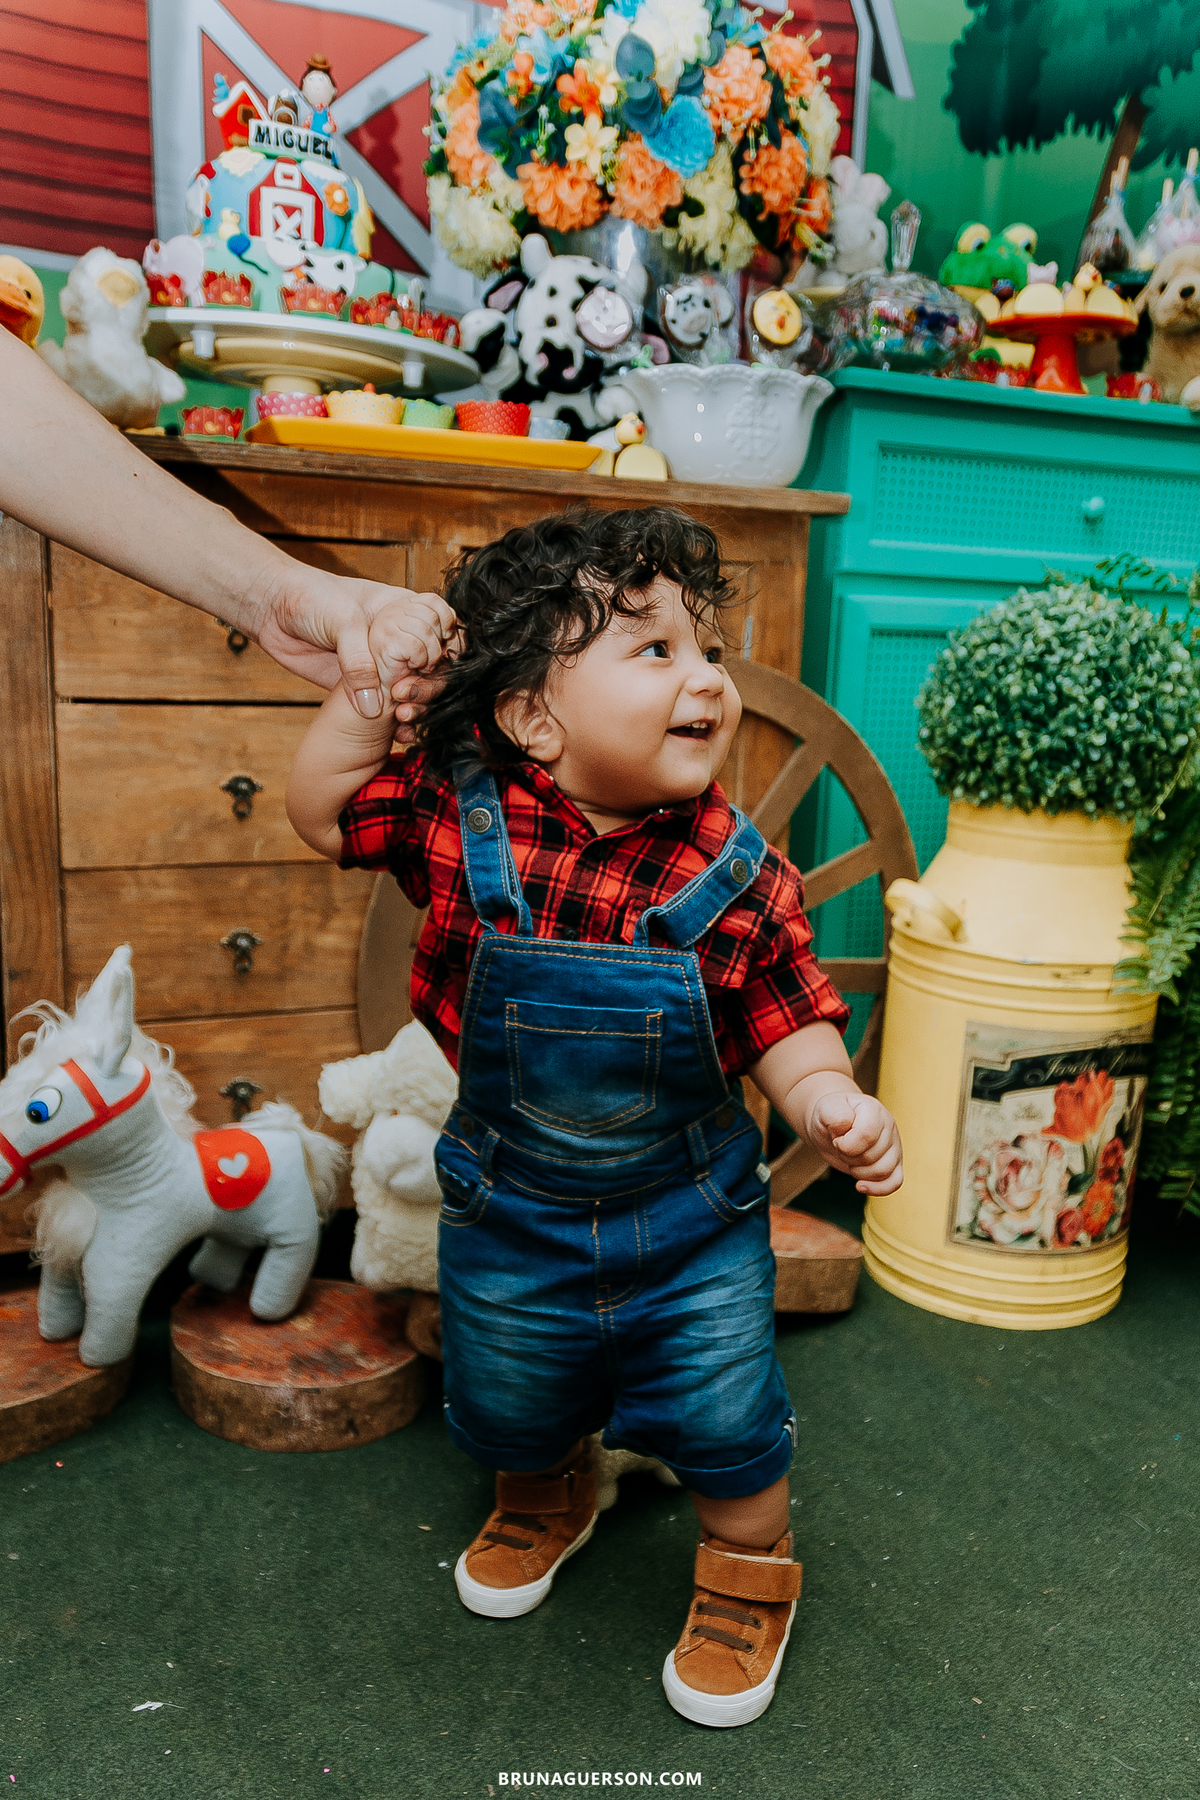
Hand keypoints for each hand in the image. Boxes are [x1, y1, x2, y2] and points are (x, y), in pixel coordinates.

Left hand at [255, 566, 457, 720]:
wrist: (272, 610)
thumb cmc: (310, 598)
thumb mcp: (342, 622)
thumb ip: (358, 662)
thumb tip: (374, 709)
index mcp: (404, 611)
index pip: (443, 630)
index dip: (444, 650)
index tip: (428, 665)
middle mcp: (399, 639)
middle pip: (435, 667)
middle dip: (430, 686)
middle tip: (406, 697)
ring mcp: (383, 665)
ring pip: (414, 691)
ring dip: (418, 708)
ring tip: (404, 719)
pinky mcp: (364, 688)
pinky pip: (388, 710)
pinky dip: (399, 725)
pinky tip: (401, 733)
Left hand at [807, 1092, 902, 1195]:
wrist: (832, 1125)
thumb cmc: (830, 1116)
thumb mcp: (825, 1109)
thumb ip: (834, 1114)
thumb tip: (846, 1125)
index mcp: (874, 1110)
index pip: (866, 1135)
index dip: (845, 1145)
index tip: (836, 1139)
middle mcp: (889, 1127)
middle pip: (872, 1156)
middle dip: (848, 1157)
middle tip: (840, 1147)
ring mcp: (894, 1146)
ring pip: (882, 1172)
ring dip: (858, 1172)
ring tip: (849, 1159)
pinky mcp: (894, 1164)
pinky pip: (894, 1182)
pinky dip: (877, 1189)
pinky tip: (860, 1186)